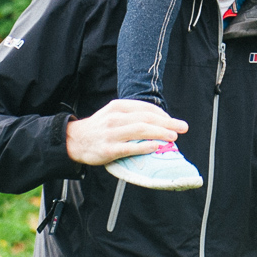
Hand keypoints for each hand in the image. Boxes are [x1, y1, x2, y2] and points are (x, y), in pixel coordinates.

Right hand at [65, 99, 188, 166]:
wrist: (73, 140)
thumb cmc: (99, 128)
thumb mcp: (113, 114)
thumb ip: (132, 115)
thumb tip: (159, 122)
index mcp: (118, 107)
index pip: (145, 108)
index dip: (162, 114)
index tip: (172, 120)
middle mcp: (115, 118)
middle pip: (146, 118)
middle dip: (167, 122)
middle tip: (183, 127)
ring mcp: (111, 134)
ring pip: (140, 131)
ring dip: (160, 133)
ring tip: (173, 136)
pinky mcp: (108, 149)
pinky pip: (129, 148)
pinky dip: (144, 147)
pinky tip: (156, 146)